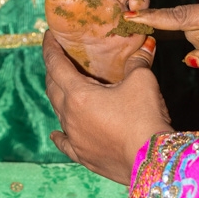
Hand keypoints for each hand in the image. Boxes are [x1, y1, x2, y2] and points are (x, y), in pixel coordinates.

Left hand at [43, 30, 172, 183]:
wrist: (151, 161)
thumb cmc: (143, 116)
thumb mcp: (142, 81)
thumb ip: (137, 61)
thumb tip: (144, 46)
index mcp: (78, 94)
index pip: (55, 64)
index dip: (50, 48)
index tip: (48, 36)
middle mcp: (69, 116)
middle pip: (52, 87)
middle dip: (53, 69)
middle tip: (59, 57)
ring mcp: (74, 138)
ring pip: (58, 112)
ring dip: (58, 96)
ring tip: (63, 87)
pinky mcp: (83, 156)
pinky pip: (64, 142)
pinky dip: (59, 134)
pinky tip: (55, 133)